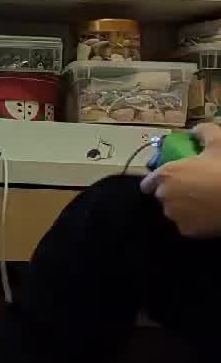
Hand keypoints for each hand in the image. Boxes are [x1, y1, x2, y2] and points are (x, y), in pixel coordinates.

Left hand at [141, 123, 220, 237]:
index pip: (148, 182)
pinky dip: (194, 220)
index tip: (170, 179)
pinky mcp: (186, 231)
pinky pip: (186, 224)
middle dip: (173, 192)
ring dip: (183, 207)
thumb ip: (203, 132)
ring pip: (174, 211)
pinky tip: (207, 213)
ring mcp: (174, 216)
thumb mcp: (217, 141)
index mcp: (166, 174)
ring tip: (202, 200)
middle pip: (162, 196)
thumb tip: (196, 130)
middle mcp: (164, 197)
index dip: (158, 180)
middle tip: (193, 187)